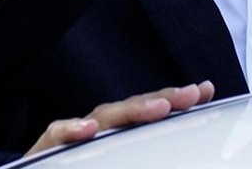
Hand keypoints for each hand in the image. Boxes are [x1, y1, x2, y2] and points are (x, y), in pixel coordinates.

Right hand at [23, 81, 214, 157]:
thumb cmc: (80, 166)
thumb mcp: (121, 160)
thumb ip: (147, 151)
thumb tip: (181, 149)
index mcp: (119, 133)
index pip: (150, 110)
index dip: (176, 99)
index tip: (205, 91)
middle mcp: (99, 128)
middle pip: (133, 107)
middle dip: (163, 98)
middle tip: (190, 95)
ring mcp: (74, 134)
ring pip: (103, 115)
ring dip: (131, 110)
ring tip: (158, 109)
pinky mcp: (47, 146)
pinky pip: (58, 133)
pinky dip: (72, 129)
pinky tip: (89, 130)